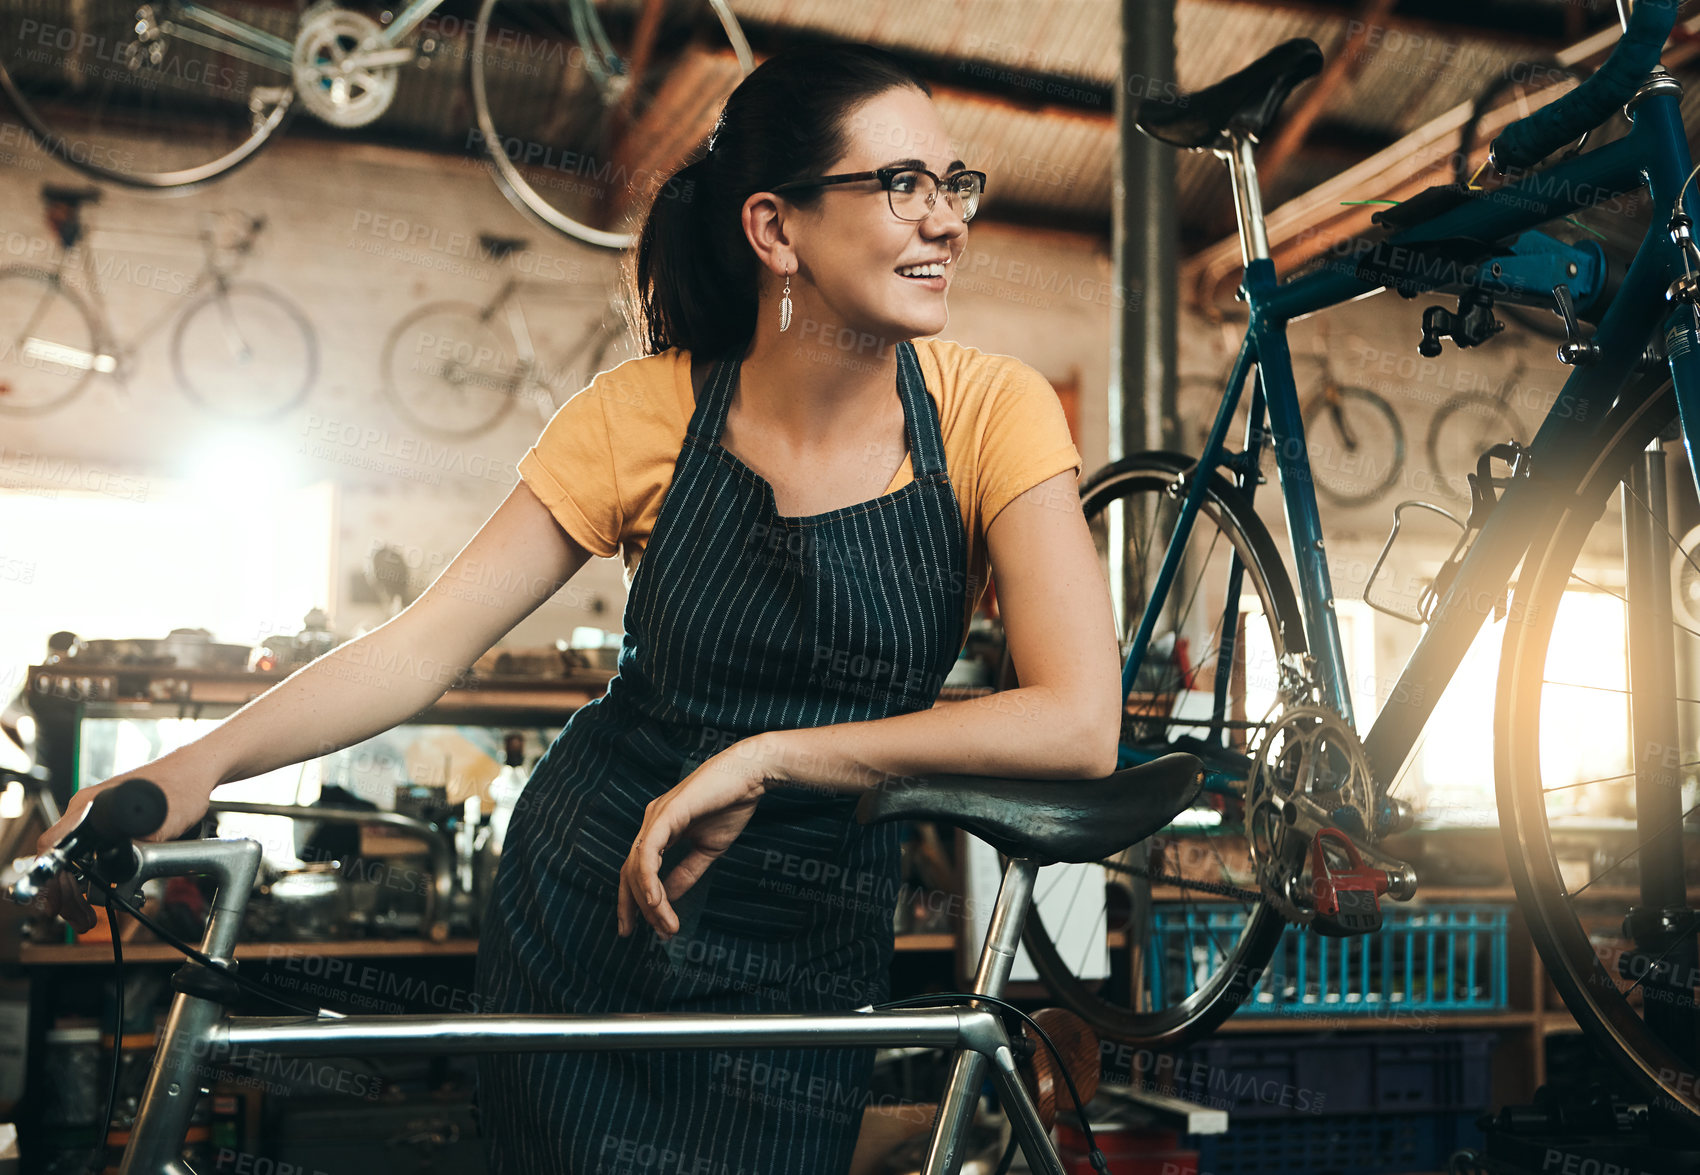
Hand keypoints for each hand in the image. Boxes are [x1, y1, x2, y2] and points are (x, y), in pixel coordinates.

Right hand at [29, 759, 215, 932]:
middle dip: (65, 895)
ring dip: (76, 890)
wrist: (195, 772)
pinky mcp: (105, 823)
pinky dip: (88, 876)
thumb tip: (123, 868)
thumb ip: (139, 845)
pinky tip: (97, 893)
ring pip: (72, 859)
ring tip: (86, 916)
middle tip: (80, 919)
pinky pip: (87, 853)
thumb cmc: (180, 787)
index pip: (52, 845)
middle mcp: (84, 810)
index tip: (56, 903)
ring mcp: (93, 816)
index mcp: (89, 806)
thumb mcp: (162, 823)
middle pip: (59, 859)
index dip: (51, 879)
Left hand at [616, 737, 780, 940]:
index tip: (641, 929)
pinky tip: (656, 901)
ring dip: (650, 901)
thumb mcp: (708, 849)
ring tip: (666, 925)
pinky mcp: (667, 814)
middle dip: (638, 908)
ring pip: (638, 866)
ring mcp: (656, 817)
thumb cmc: (731, 805)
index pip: (636, 870)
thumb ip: (686, 872)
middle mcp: (651, 822)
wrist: (750, 776)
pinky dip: (649, 878)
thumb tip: (668, 899)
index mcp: (659, 829)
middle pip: (630, 873)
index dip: (634, 901)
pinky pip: (649, 851)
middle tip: (657, 935)